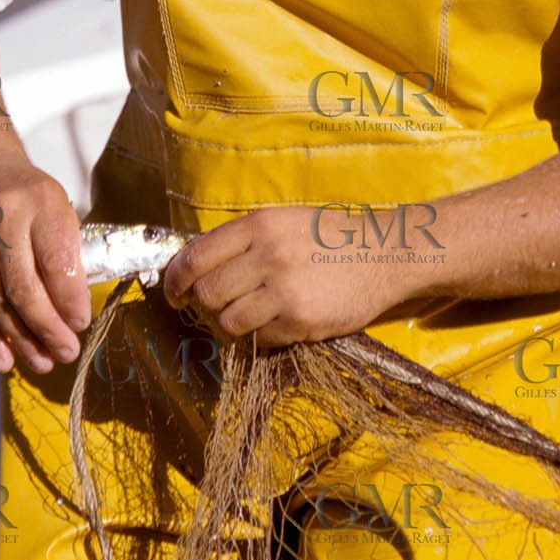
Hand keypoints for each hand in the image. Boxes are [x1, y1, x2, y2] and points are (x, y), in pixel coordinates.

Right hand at [0, 157, 88, 374]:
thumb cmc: (31, 196)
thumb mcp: (59, 209)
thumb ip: (67, 254)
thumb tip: (75, 313)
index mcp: (41, 203)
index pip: (56, 261)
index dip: (69, 300)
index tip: (81, 324)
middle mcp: (3, 218)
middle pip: (23, 286)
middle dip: (47, 327)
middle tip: (66, 352)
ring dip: (19, 339)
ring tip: (42, 362)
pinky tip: (4, 360)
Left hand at [163, 206, 435, 348]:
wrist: (385, 255)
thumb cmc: (330, 237)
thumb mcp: (284, 222)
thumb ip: (242, 240)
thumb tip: (195, 266)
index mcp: (259, 226)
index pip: (196, 257)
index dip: (175, 280)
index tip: (174, 293)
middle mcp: (267, 256)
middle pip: (208, 293)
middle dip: (206, 304)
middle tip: (218, 306)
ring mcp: (283, 291)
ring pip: (227, 321)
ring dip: (232, 323)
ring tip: (250, 315)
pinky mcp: (300, 321)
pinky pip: (259, 338)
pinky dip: (261, 335)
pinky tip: (279, 322)